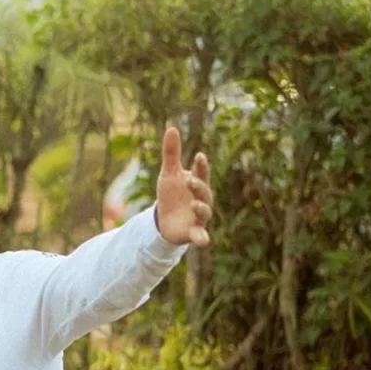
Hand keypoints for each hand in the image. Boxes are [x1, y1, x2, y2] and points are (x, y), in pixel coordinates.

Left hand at [155, 126, 213, 246]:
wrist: (166, 220)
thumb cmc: (171, 194)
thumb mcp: (168, 174)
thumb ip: (171, 153)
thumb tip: (172, 127)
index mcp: (196, 183)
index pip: (201, 173)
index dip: (200, 166)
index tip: (198, 156)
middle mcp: (202, 199)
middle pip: (203, 192)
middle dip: (198, 186)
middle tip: (190, 181)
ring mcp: (199, 216)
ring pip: (204, 212)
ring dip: (201, 208)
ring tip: (194, 204)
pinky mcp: (193, 232)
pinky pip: (201, 235)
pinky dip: (203, 238)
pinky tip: (204, 242)